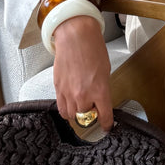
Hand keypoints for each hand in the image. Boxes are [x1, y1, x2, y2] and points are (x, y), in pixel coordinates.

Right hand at [53, 15, 113, 131]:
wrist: (76, 37)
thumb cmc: (92, 49)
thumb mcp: (106, 71)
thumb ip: (102, 89)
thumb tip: (100, 101)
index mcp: (100, 90)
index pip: (105, 117)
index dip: (107, 125)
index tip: (107, 127)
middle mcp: (83, 95)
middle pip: (86, 118)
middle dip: (91, 114)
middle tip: (93, 108)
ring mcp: (69, 93)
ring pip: (72, 116)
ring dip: (78, 113)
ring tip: (81, 104)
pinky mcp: (58, 89)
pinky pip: (61, 109)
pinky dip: (66, 110)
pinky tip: (70, 105)